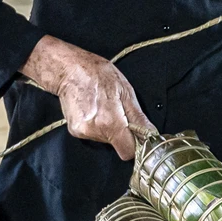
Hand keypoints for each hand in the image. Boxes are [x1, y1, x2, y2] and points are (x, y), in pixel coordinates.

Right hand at [22, 36, 153, 160]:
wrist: (70, 69)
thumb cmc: (98, 75)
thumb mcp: (126, 92)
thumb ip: (138, 118)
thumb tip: (151, 134)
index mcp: (110, 122)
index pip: (127, 151)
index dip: (135, 145)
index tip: (138, 136)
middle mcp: (94, 130)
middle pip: (117, 144)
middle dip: (122, 132)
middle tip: (118, 111)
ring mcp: (82, 132)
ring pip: (105, 140)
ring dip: (109, 128)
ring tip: (104, 108)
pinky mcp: (74, 131)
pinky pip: (93, 134)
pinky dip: (97, 125)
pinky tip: (94, 110)